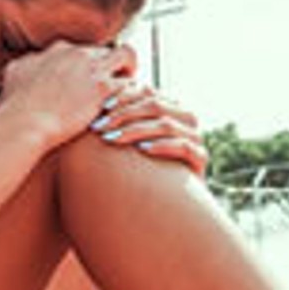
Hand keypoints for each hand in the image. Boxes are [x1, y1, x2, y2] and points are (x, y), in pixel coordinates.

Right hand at [0, 40, 138, 149]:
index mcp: (57, 49)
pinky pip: (130, 83)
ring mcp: (91, 68)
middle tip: (115, 83)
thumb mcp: (15, 72)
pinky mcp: (102, 88)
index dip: (89, 64)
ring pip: (126, 55)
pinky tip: (133, 104)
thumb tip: (27, 61)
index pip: (83, 50)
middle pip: (105, 51)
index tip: (91, 78)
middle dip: (112, 66)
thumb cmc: (17, 103)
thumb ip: (27, 63)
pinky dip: (133, 92)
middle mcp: (76, 52)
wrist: (25, 120)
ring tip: (130, 86)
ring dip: (130, 68)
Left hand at [90, 81, 210, 172]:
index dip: (122, 97)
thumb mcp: (128, 134)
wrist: (166, 197)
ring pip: (166, 124)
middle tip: (99, 127)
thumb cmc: (140, 161)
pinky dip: (162, 146)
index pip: (146, 92)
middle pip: (154, 106)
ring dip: (136, 130)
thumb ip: (119, 115)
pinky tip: (142, 150)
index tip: (99, 109)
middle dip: (123, 115)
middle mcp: (185, 117)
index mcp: (169, 104)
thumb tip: (88, 97)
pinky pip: (183, 146)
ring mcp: (195, 137)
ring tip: (113, 139)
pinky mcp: (201, 158)